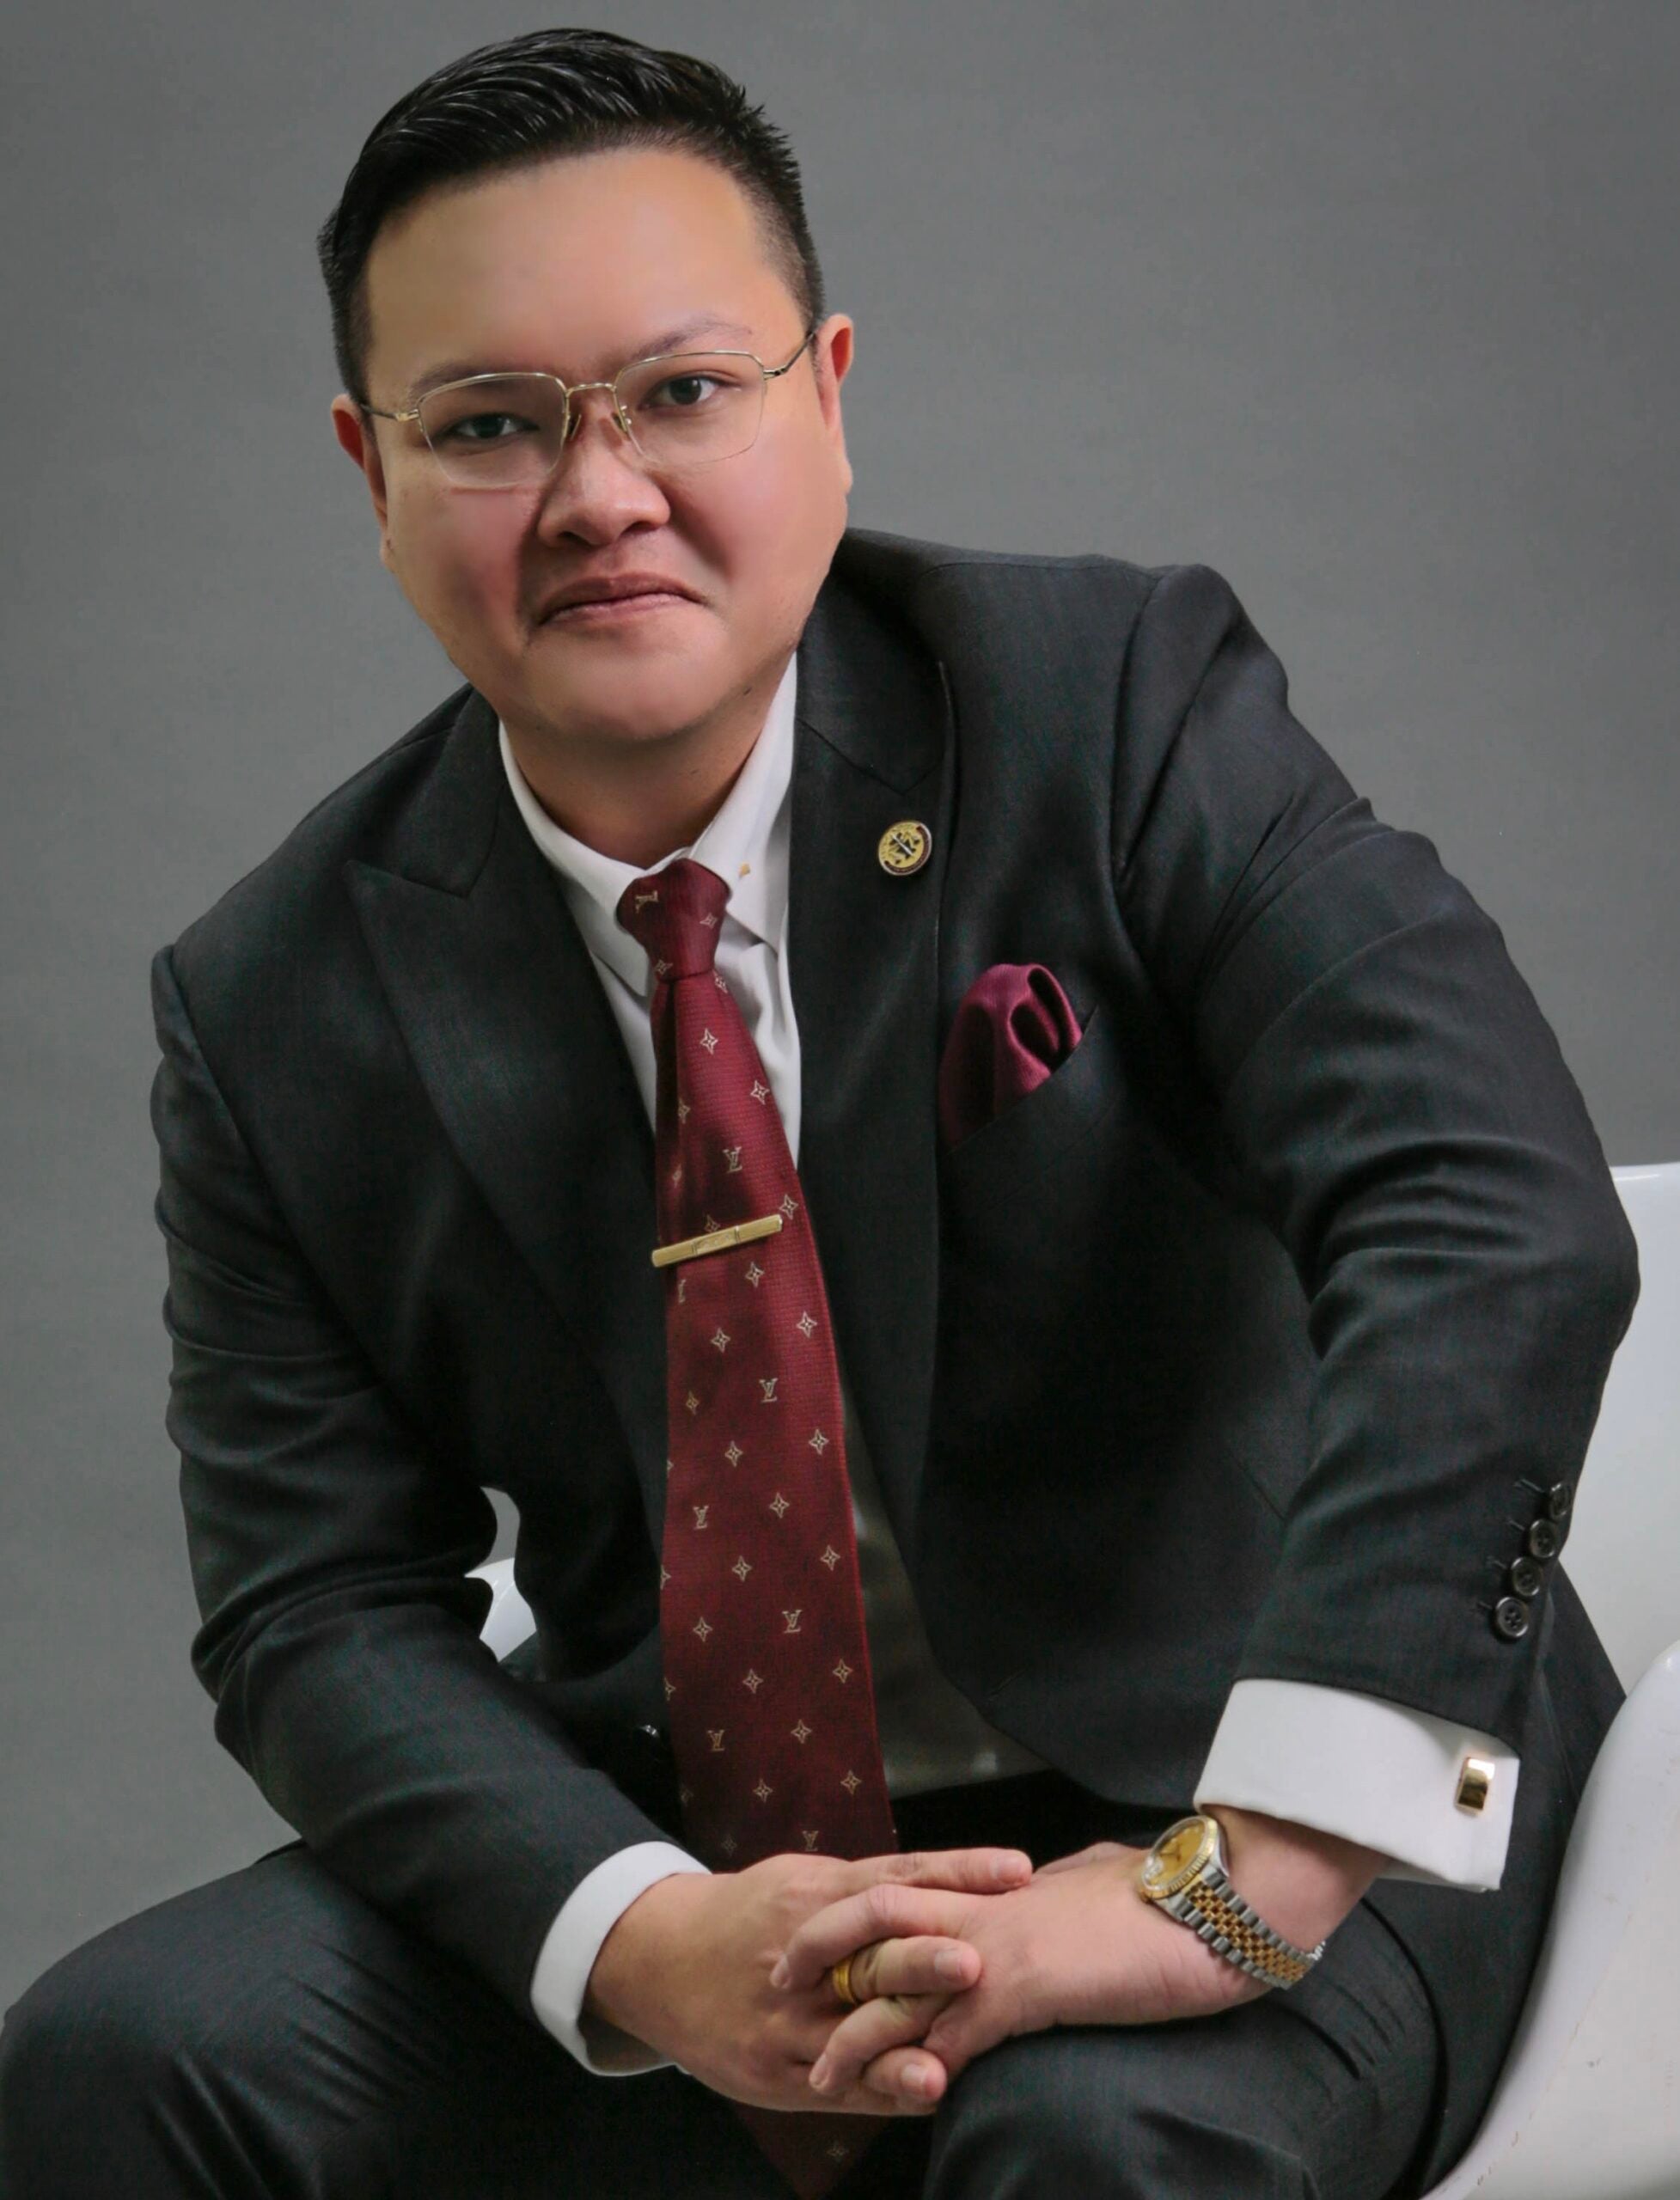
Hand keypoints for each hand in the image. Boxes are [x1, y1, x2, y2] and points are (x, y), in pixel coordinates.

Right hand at [582, 1844, 1030, 2114]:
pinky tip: (921, 2094)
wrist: (660, 1958)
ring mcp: (785, 2017)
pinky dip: (878, 2087)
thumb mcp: (798, 1880)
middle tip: (979, 1963)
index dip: (956, 1875)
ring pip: (849, 2031)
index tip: (1014, 1872)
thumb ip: (865, 1886)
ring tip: (948, 2062)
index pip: (897, 1879)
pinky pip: (834, 2080)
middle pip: (871, 1955)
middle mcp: (803, 1954)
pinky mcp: (773, 2067)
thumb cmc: (748, 1914)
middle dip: (923, 1961)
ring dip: (901, 2046)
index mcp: (815, 1894)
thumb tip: (948, 1880)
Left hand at [779, 1812, 1384, 2098]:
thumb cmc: (1162, 1895)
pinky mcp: (1026, 1986)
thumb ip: (1050, 1893)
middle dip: (821, 1951)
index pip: (909, 1890)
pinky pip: (953, 2030)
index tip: (817, 1936)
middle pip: (875, 1916)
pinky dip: (919, 2063)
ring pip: (900, 1981)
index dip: (856, 1912)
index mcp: (999, 1886)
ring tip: (818, 2071)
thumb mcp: (1088, 1887)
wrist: (1210, 1898)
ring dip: (857, 2030)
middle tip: (777, 1984)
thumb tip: (1042, 1886)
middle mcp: (986, 1906)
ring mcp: (1001, 1944)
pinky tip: (897, 2092)